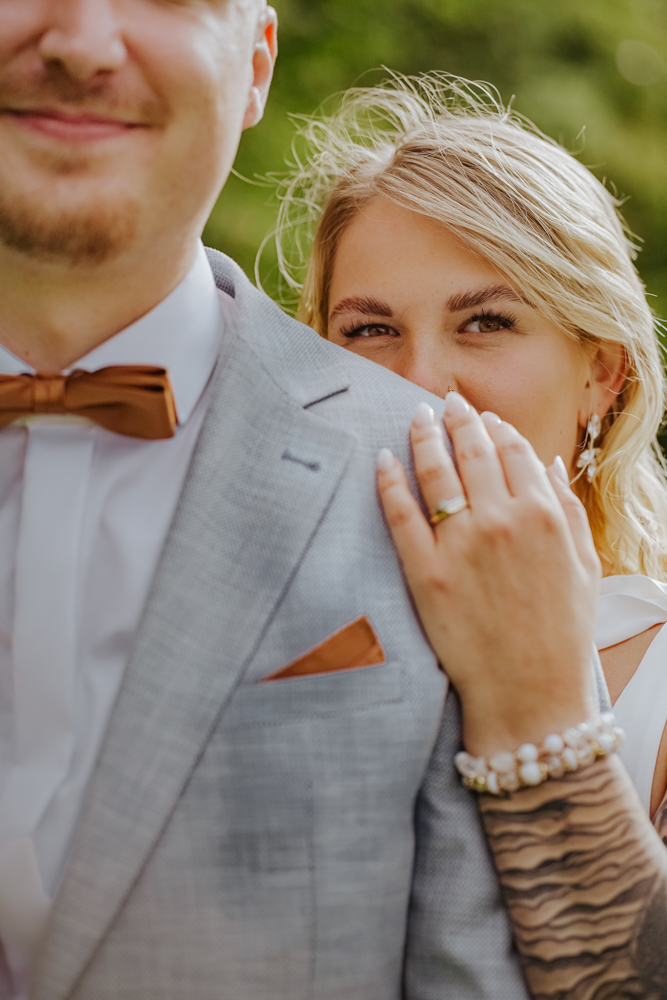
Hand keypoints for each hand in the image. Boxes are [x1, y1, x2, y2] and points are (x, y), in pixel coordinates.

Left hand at [377, 392, 600, 756]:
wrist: (530, 695)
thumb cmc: (561, 634)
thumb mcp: (584, 567)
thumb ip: (569, 509)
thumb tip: (549, 462)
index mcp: (543, 516)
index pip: (513, 450)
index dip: (495, 427)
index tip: (482, 417)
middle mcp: (501, 521)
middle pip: (472, 451)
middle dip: (457, 418)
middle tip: (443, 402)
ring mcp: (461, 546)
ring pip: (435, 472)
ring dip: (423, 436)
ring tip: (415, 416)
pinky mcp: (425, 573)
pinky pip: (400, 514)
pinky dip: (388, 481)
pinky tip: (381, 458)